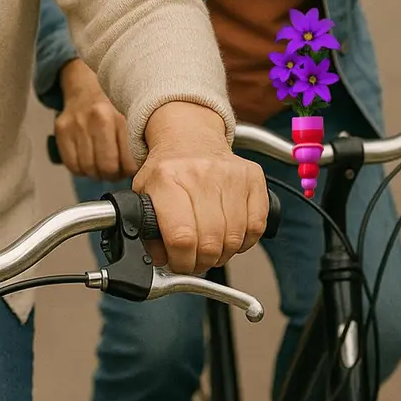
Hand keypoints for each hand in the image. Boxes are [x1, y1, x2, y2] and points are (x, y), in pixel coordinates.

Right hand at [54, 60, 137, 180]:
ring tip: (103, 163)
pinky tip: (88, 159)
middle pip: (107, 168)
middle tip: (117, 168)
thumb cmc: (115, 108)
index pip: (129, 163)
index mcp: (122, 116)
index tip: (132, 167)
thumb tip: (146, 171)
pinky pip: (72, 165)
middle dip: (114, 174)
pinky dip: (82, 169)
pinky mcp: (62, 129)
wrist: (87, 85)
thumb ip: (141, 143)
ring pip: (89, 169)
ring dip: (97, 173)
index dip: (131, 172)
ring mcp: (78, 123)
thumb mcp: (134, 119)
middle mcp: (99, 118)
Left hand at [133, 102, 268, 274]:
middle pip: (210, 242)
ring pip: (234, 238)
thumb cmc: (167, 171)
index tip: (178, 263)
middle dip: (201, 262)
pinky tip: (230, 235)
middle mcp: (200, 174)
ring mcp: (230, 174)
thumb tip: (162, 260)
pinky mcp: (253, 176)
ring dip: (223, 253)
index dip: (181, 261)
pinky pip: (256, 226)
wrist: (190, 137)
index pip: (181, 237)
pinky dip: (244, 241)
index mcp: (167, 178)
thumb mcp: (144, 194)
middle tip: (195, 259)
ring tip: (211, 247)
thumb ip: (147, 229)